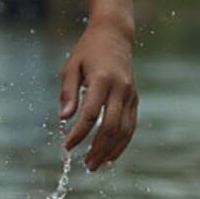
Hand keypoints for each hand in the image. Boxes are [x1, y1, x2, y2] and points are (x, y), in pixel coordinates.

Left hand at [59, 20, 137, 169]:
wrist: (115, 34)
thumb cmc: (88, 50)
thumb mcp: (71, 66)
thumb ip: (68, 92)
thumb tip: (64, 118)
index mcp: (103, 80)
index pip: (91, 114)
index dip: (79, 133)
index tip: (67, 147)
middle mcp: (121, 88)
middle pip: (111, 127)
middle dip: (98, 148)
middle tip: (85, 164)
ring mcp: (131, 94)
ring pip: (125, 130)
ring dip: (111, 150)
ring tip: (96, 164)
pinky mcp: (135, 98)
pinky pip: (131, 125)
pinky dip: (122, 143)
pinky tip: (111, 155)